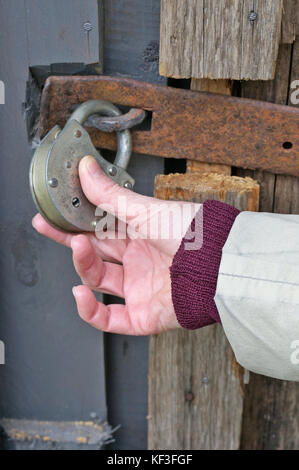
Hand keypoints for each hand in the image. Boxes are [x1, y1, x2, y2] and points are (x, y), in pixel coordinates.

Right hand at [32, 156, 199, 334]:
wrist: (219, 263)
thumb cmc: (193, 233)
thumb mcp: (145, 210)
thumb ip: (109, 195)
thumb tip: (85, 168)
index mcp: (140, 234)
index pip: (98, 228)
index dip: (75, 221)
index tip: (53, 211)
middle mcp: (138, 260)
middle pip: (95, 253)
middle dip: (70, 240)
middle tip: (47, 224)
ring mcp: (140, 287)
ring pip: (99, 281)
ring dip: (82, 265)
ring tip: (77, 246)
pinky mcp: (144, 314)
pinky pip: (110, 319)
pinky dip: (90, 310)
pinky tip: (80, 293)